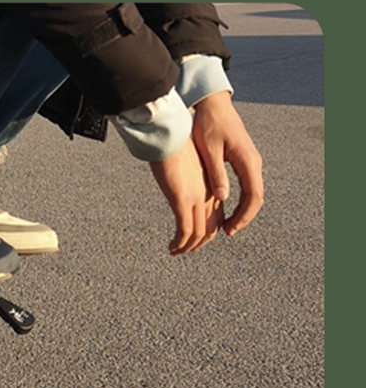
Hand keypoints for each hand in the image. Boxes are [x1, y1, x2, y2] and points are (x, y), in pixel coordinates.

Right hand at [149, 136, 223, 254]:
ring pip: (199, 234)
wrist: (169, 135)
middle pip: (210, 230)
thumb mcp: (188, 165)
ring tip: (175, 251)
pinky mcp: (182, 200)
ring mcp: (196, 198)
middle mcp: (209, 195)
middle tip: (184, 250)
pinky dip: (180, 244)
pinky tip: (171, 247)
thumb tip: (187, 189)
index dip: (208, 233)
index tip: (194, 240)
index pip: (217, 217)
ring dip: (187, 248)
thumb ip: (191, 181)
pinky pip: (185, 231)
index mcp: (212, 186)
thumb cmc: (175, 146)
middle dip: (198, 245)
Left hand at [191, 91, 263, 237]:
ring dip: (241, 211)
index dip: (243, 216)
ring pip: (252, 192)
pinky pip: (247, 185)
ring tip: (225, 225)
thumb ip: (216, 174)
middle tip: (227, 232)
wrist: (213, 104)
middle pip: (256, 198)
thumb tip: (223, 198)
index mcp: (247, 161)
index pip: (253, 196)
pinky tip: (224, 208)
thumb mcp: (209, 151)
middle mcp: (253, 162)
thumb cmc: (208, 124)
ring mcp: (250, 161)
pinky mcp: (244, 160)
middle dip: (243, 218)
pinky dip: (239, 200)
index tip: (229, 230)